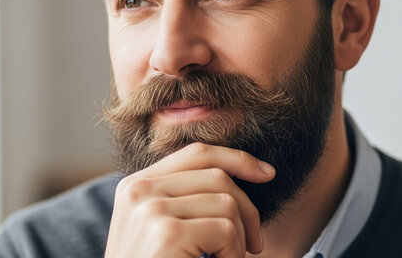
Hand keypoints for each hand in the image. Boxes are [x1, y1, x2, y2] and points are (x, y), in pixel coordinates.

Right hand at [104, 143, 275, 257]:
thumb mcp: (156, 226)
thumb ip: (180, 197)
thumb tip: (237, 173)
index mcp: (134, 185)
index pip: (195, 154)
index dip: (236, 158)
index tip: (266, 172)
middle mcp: (139, 190)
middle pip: (217, 176)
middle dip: (248, 210)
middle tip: (254, 245)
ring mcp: (151, 209)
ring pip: (227, 203)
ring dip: (239, 240)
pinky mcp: (167, 233)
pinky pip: (225, 231)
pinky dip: (233, 255)